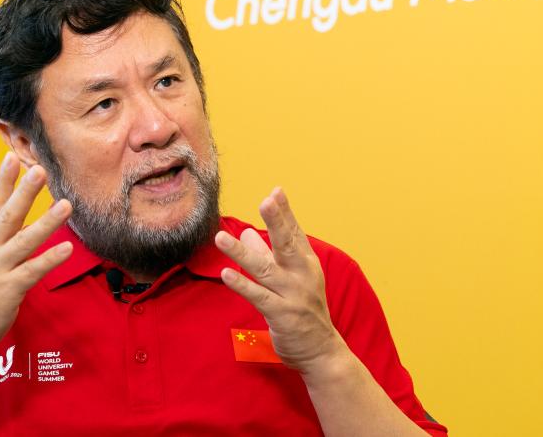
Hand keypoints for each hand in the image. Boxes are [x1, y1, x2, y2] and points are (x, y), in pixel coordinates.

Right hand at [0, 153, 72, 357]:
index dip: (3, 181)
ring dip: (47, 222)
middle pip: (8, 215)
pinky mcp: (8, 289)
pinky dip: (51, 258)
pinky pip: (33, 270)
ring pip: (25, 240)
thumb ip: (0, 235)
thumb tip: (22, 213)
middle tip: (39, 170)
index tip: (12, 157)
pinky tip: (67, 248)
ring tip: (65, 204)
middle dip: (24, 192)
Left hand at [214, 188, 346, 374]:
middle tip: (267, 201)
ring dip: (242, 253)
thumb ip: (269, 254)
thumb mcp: (291, 278)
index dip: (285, 212)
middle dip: (277, 221)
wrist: (321, 350)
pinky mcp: (282, 314)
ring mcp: (292, 295)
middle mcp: (302, 275)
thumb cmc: (304, 309)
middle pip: (287, 244)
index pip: (295, 233)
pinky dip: (243, 285)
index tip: (276, 191)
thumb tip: (248, 232)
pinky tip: (227, 273)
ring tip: (221, 238)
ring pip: (265, 269)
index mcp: (306, 263)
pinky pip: (259, 297)